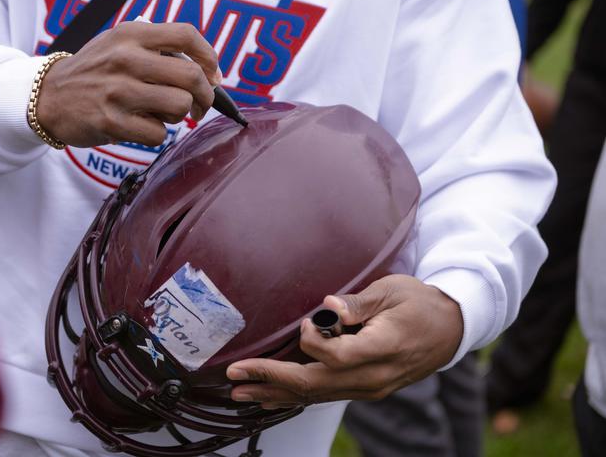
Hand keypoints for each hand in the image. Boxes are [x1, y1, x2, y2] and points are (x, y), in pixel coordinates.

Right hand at [37, 22, 220, 147]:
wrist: (48, 96)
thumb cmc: (94, 71)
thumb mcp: (118, 43)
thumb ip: (156, 49)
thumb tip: (207, 73)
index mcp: (131, 34)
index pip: (186, 36)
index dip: (209, 57)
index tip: (214, 74)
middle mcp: (126, 58)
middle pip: (191, 77)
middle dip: (206, 96)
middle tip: (201, 105)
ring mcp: (118, 91)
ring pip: (179, 105)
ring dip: (180, 115)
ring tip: (165, 114)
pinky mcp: (112, 121)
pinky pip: (159, 133)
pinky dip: (158, 134)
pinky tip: (143, 126)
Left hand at [226, 274, 463, 408]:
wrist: (451, 329)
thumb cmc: (420, 303)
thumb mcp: (392, 291)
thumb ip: (359, 302)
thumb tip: (328, 306)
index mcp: (384, 348)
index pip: (338, 357)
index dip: (313, 343)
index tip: (304, 323)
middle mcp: (375, 376)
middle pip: (318, 384)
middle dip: (272, 380)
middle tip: (237, 376)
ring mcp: (370, 387)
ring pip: (318, 396)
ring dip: (277, 394)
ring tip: (242, 392)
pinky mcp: (365, 389)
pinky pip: (326, 396)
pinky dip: (295, 397)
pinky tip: (271, 397)